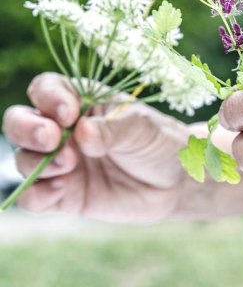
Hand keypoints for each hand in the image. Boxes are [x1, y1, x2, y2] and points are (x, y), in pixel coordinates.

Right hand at [2, 72, 194, 222]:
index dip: (49, 98)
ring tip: (69, 164)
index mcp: (82, 102)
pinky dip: (36, 194)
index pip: (46, 90)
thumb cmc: (160, 142)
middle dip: (27, 128)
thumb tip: (82, 133)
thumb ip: (112, 129)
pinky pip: (34, 197)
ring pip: (24, 158)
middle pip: (20, 122)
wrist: (177, 182)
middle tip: (52, 138)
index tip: (69, 113)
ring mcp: (62, 163)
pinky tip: (59, 190)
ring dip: (36, 162)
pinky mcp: (65, 195)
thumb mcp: (143, 128)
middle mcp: (64, 131)